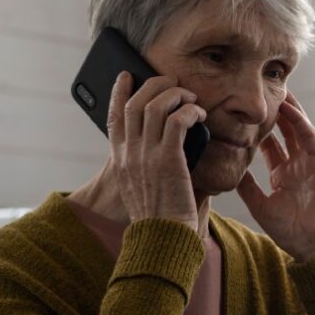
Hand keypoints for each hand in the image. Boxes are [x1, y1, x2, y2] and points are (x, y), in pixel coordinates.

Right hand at [107, 71, 205, 233]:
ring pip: (156, 106)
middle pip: (135, 102)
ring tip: (191, 98)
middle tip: (172, 82)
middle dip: (155, 84)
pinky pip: (178, 120)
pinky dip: (190, 111)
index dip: (119, 92)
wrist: (164, 238)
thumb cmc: (161, 217)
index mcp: (120, 161)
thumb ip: (146, 163)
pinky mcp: (168, 159)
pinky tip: (199, 114)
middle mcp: (129, 154)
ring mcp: (146, 156)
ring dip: (176, 94)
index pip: (114, 117)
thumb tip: (164, 141)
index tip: (127, 76)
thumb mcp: (142, 187)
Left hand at [236, 91, 314, 261]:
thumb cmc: (290, 230)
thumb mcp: (259, 205)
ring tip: (277, 90)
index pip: (269, 144)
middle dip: (275, 112)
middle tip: (262, 92)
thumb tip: (227, 170)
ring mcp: (310, 162)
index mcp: (283, 174)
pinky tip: (288, 108)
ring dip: (289, 109)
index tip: (242, 113)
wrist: (313, 243)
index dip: (258, 129)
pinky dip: (299, 121)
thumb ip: (246, 186)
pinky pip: (310, 137)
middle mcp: (297, 164)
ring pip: (298, 128)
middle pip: (284, 131)